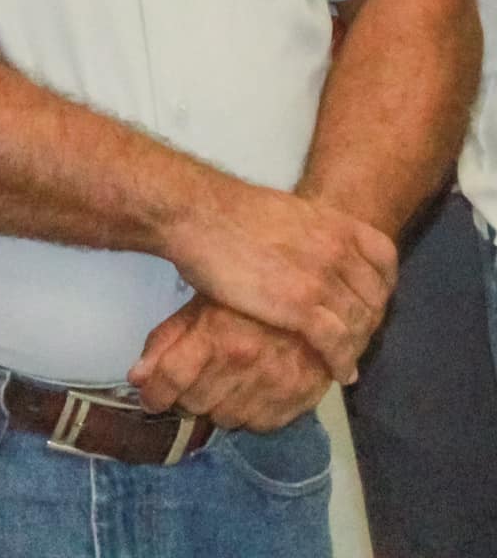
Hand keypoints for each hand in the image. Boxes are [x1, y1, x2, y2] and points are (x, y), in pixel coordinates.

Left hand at [129, 295, 334, 432]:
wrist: (313, 293)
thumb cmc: (248, 294)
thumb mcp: (201, 305)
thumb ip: (167, 340)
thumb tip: (136, 377)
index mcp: (216, 336)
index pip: (171, 379)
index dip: (153, 393)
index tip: (148, 398)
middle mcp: (245, 364)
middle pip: (196, 403)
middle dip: (184, 397)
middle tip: (186, 384)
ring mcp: (275, 384)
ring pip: (227, 419)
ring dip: (215, 406)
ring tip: (218, 384)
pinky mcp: (302, 398)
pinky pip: (261, 424)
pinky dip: (248, 414)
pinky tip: (246, 392)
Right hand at [159, 176, 394, 382]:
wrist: (198, 214)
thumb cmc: (228, 210)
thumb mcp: (284, 210)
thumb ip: (308, 232)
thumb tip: (310, 247)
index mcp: (333, 222)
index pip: (382, 255)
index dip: (383, 281)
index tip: (372, 298)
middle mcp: (337, 250)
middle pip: (372, 296)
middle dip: (368, 320)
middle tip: (357, 336)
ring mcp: (321, 280)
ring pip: (357, 323)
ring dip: (356, 345)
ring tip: (348, 359)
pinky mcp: (301, 308)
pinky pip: (336, 343)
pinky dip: (340, 361)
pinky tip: (337, 371)